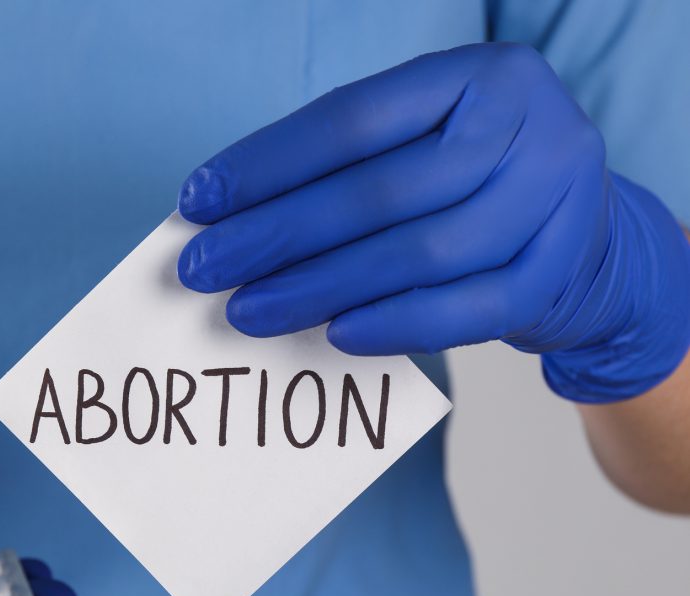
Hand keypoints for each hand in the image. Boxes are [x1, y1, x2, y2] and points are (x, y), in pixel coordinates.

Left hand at [178, 43, 689, 402]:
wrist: (583, 234)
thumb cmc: (468, 183)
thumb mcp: (419, 147)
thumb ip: (340, 171)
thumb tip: (226, 218)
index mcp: (478, 76)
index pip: (353, 120)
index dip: (267, 164)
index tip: (197, 202)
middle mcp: (527, 127)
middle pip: (380, 191)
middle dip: (277, 234)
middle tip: (204, 269)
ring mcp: (555, 201)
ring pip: (419, 254)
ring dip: (320, 288)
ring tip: (247, 310)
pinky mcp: (557, 274)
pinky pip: (466, 311)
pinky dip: (395, 325)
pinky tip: (333, 334)